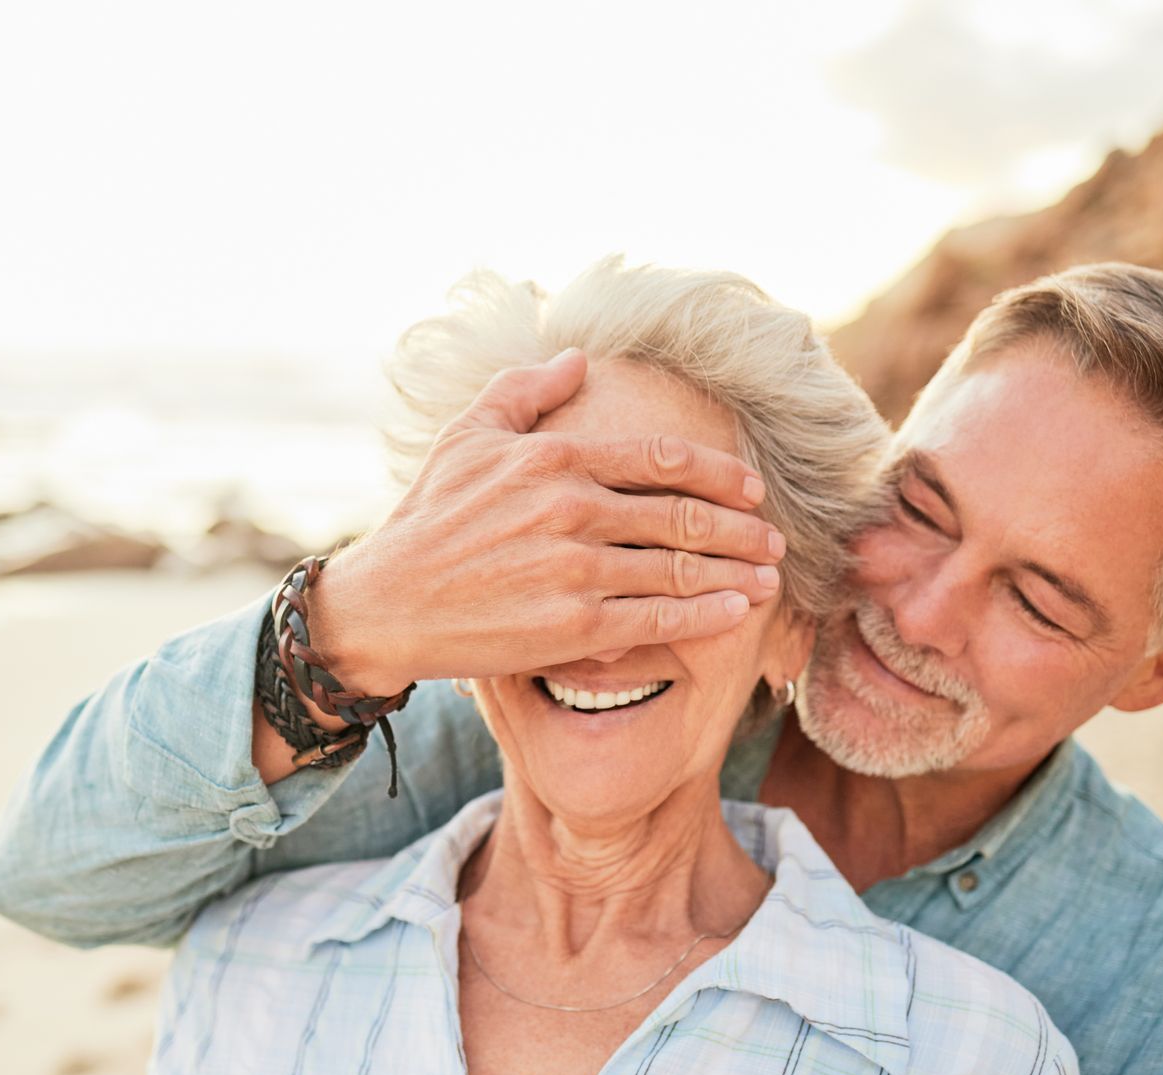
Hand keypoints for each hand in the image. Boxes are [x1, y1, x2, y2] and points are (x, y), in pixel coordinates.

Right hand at [306, 349, 786, 693]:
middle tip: (776, 540)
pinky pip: (658, 618)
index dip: (719, 472)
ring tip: (769, 580)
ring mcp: (573, 569)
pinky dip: (706, 615)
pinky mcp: (572, 627)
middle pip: (683, 514)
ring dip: (736, 573)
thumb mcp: (466, 437)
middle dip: (742, 528)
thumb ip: (524, 390)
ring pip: (678, 568)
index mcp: (554, 457)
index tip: (751, 489)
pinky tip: (734, 613)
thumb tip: (577, 360)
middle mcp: (570, 508)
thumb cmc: (426, 519)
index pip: (661, 458)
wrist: (386, 604)